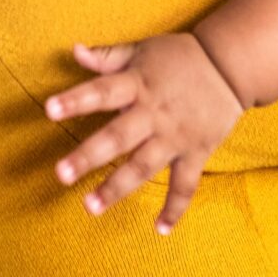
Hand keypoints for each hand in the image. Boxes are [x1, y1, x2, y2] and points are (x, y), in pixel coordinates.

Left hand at [44, 33, 243, 233]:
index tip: (49, 109)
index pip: (102, 91)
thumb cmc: (178, 56)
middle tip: (61, 173)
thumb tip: (73, 51)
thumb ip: (107, 57)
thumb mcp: (141, 49)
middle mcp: (154, 112)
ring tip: (90, 206)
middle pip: (118, 136)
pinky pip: (185, 184)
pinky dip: (175, 208)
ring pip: (144, 165)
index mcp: (138, 83)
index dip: (76, 100)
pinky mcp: (196, 151)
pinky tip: (160, 229)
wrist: (228, 66)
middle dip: (89, 156)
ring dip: (117, 187)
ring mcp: (175, 135)